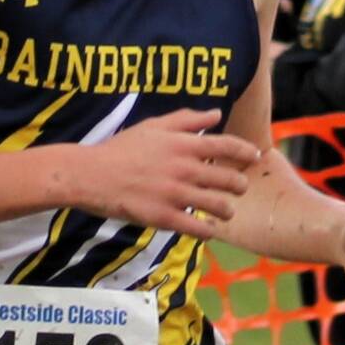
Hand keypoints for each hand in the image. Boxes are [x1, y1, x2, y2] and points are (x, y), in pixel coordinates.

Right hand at [64, 109, 259, 238]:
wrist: (91, 175)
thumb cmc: (121, 148)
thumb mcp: (153, 126)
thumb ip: (186, 119)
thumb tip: (216, 114)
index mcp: (183, 145)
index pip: (227, 147)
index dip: (245, 152)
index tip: (253, 157)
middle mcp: (184, 169)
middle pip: (230, 180)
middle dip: (239, 185)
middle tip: (237, 188)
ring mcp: (176, 195)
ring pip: (220, 207)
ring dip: (227, 210)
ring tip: (223, 211)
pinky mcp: (165, 218)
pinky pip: (200, 229)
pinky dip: (209, 231)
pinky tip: (207, 229)